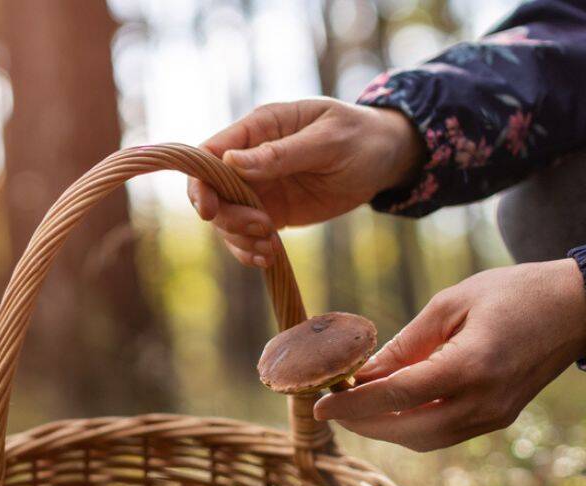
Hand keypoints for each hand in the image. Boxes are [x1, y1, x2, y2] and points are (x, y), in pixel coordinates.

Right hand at [187, 98, 423, 267]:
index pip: (210, 153)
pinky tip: (270, 258)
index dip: (201, 182)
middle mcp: (250, 158)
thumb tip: (231, 162)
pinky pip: (245, 235)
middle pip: (211, 191)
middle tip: (262, 228)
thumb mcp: (328, 141)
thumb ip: (281, 152)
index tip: (210, 211)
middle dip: (227, 217)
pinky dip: (250, 250)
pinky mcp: (270, 212)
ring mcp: (259, 187)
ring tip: (271, 248)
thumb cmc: (359, 138)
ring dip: (240, 238)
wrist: (384, 159)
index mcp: (260, 127)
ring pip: (225, 219)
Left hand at [313, 259, 585, 451]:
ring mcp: (494, 416)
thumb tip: (362, 374)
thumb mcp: (450, 304)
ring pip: (425, 439)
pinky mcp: (499, 419)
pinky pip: (444, 433)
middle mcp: (483, 401)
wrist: (578, 307)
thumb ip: (405, 344)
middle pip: (407, 430)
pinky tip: (390, 409)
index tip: (320, 404)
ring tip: (354, 408)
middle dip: (363, 423)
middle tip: (331, 407)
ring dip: (385, 430)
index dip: (353, 404)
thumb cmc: (512, 292)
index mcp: (470, 366)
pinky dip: (411, 426)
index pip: (397, 397)